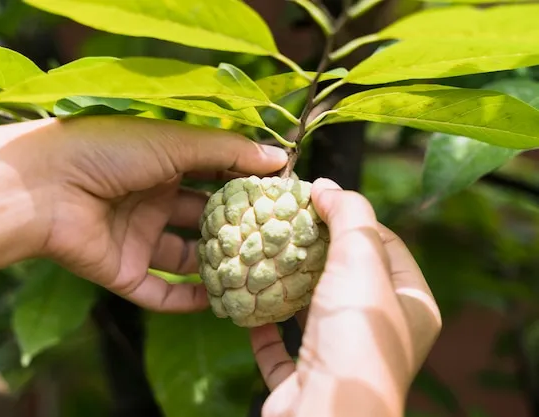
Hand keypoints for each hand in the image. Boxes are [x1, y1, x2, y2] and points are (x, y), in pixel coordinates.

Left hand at [37, 115, 287, 312]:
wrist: (44, 187)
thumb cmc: (109, 151)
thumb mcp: (175, 142)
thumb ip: (227, 151)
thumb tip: (279, 158)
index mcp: (162, 164)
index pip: (214, 176)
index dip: (246, 184)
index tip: (284, 195)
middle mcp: (152, 201)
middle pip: (204, 220)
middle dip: (237, 229)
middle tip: (278, 239)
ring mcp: (138, 238)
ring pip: (187, 260)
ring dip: (217, 267)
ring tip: (257, 274)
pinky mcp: (123, 272)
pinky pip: (161, 293)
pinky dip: (188, 301)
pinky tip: (219, 302)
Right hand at [249, 179, 441, 416]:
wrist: (325, 415)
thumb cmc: (354, 336)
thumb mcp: (361, 261)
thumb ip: (349, 216)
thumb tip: (327, 187)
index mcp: (411, 306)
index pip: (387, 244)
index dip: (353, 218)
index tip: (318, 199)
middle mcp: (380, 332)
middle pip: (346, 275)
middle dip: (314, 249)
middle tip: (285, 222)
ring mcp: (341, 356)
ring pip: (312, 310)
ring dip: (287, 285)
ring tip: (263, 254)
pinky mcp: (305, 378)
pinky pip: (282, 346)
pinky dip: (265, 324)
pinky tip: (248, 303)